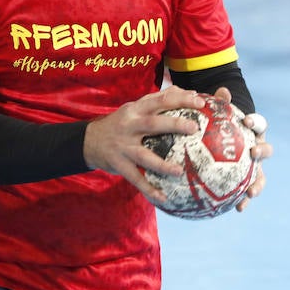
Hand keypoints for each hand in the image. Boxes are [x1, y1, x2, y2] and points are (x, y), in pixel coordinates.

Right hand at [83, 85, 202, 204]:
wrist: (88, 141)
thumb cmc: (122, 122)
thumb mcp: (136, 107)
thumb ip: (160, 100)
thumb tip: (191, 92)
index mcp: (136, 109)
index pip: (160, 99)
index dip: (181, 99)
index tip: (200, 101)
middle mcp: (129, 126)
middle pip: (153, 124)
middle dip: (174, 124)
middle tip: (194, 128)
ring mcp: (123, 146)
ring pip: (144, 156)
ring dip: (162, 164)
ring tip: (179, 171)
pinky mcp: (118, 164)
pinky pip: (135, 178)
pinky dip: (149, 188)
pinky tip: (163, 197)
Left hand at [211, 87, 272, 212]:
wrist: (227, 143)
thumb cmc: (223, 128)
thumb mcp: (219, 117)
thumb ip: (221, 105)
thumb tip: (223, 91)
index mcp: (254, 132)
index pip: (258, 124)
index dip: (255, 122)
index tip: (246, 121)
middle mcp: (258, 148)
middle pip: (266, 149)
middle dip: (262, 152)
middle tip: (254, 153)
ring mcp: (254, 167)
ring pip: (261, 175)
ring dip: (258, 184)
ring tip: (251, 192)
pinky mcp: (247, 181)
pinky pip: (246, 191)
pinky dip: (244, 200)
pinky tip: (238, 209)